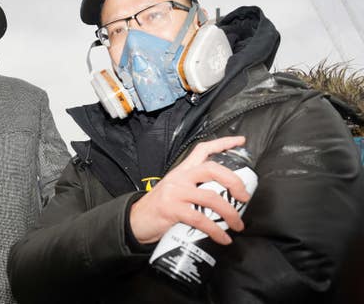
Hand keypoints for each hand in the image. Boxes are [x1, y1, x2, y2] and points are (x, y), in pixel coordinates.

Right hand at [129, 136, 250, 245]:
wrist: (134, 221)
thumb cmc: (157, 207)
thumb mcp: (174, 190)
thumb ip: (194, 188)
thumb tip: (223, 197)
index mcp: (181, 171)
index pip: (202, 150)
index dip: (223, 143)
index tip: (240, 141)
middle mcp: (179, 178)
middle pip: (212, 169)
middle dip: (234, 182)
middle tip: (244, 196)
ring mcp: (175, 193)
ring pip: (211, 197)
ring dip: (230, 213)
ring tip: (237, 224)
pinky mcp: (172, 210)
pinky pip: (201, 220)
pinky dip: (216, 230)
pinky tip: (223, 238)